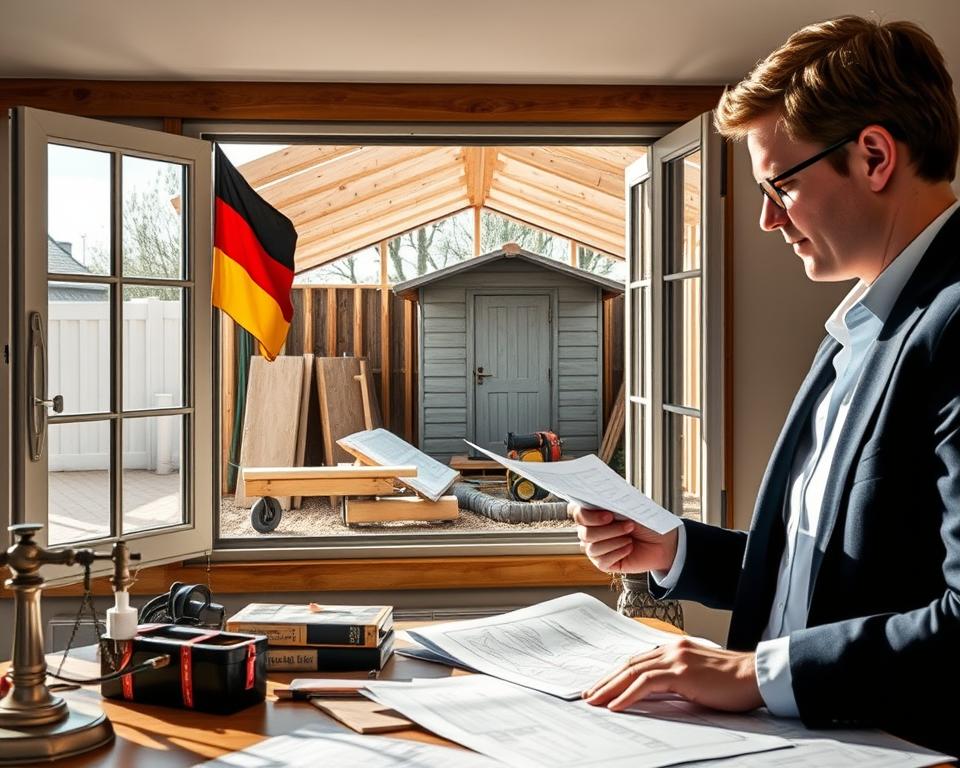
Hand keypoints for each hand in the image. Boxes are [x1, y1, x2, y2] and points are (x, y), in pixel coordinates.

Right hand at [571, 504, 678, 572]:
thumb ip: (614, 504)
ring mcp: (595, 548)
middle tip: (629, 525)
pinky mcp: (604, 563)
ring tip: (630, 538)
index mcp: (593, 514)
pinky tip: (629, 548)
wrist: (662, 542)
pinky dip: (618, 553)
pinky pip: (602, 561)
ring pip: (592, 548)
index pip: (578, 513)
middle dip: (608, 530)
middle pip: (584, 533)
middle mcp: (590, 531)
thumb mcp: (631, 508)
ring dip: (615, 541)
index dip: (590, 516)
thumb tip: (603, 499)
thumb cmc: (646, 523)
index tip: (609, 515)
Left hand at [583, 638, 761, 712]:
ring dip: (610, 687)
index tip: (601, 687)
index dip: (616, 674)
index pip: (637, 661)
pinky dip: (627, 694)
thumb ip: (675, 681)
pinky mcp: (682, 672)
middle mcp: (671, 649)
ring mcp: (676, 658)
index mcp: (674, 649)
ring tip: (595, 701)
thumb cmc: (733, 682)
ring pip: (632, 671)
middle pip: (629, 664)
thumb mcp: (697, 678)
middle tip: (589, 695)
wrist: (757, 676)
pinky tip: (615, 705)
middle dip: (606, 680)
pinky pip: (646, 683)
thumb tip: (651, 696)